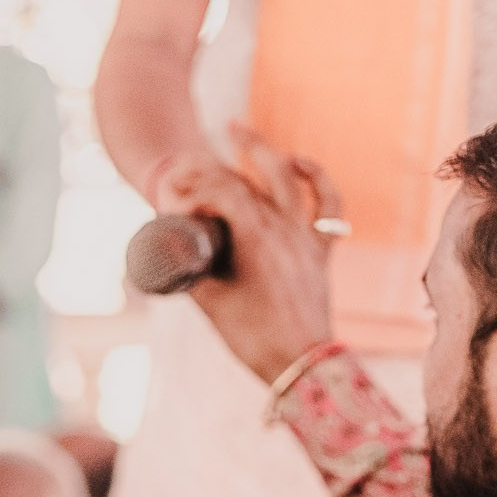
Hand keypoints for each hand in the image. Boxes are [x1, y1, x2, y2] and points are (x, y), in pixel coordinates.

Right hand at [155, 124, 341, 385]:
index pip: (221, 190)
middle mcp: (282, 226)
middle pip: (247, 177)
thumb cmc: (254, 340)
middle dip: (215, 161)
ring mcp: (304, 234)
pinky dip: (314, 177)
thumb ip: (190, 276)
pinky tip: (297, 162)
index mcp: (254, 237)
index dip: (192, 186)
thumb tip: (172, 261)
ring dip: (261, 148)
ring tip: (237, 130)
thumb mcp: (211, 305)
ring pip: (286, 176)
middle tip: (189, 158)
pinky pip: (326, 203)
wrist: (300, 365)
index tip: (170, 198)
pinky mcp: (320, 249)